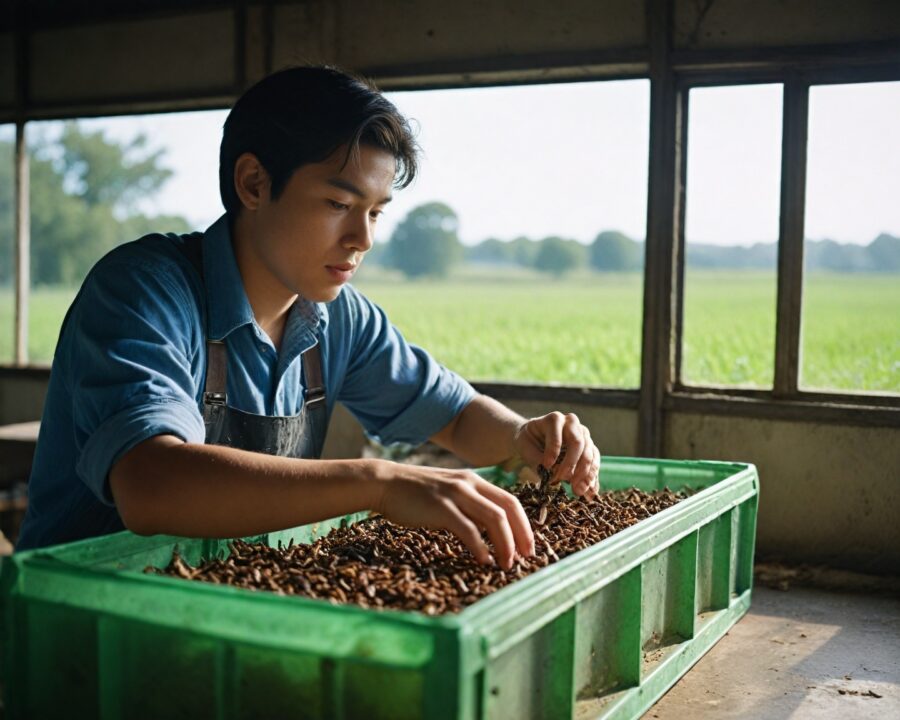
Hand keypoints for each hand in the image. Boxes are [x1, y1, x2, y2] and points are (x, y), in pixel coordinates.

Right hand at [371, 462, 534, 569]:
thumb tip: (488, 532)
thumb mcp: (448, 493)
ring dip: (505, 544)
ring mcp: (456, 494)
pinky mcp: (441, 507)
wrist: (386, 483)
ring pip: (494, 518)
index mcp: (474, 481)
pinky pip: (469, 529)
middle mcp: (469, 484)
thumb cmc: (415, 493)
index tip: (528, 546)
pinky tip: (483, 560)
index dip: (524, 525)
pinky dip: (480, 547)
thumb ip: (468, 505)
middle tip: (525, 558)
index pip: (510, 501)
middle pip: (508, 509)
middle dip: (521, 535)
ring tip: (506, 563)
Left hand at [513, 412, 600, 499]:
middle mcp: (572, 424)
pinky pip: (595, 462)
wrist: (535, 440)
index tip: (546, 466)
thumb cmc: (529, 442)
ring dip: (585, 474)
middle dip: (572, 464)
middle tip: (564, 480)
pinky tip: (590, 492)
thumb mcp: (526, 448)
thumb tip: (554, 473)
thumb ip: (537, 459)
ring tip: (578, 491)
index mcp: (554, 419)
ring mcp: (583, 435)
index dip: (552, 450)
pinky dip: (592, 478)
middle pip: (578, 443)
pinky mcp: (589, 448)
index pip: (557, 434)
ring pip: (590, 453)